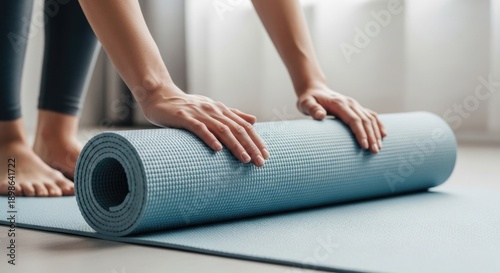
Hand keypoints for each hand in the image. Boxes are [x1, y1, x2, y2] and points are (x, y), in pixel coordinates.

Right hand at [142, 88, 269, 166]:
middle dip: (251, 146)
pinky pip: (199, 128)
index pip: (244, 126)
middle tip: (260, 162)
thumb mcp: (212, 109)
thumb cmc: (187, 107)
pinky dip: (210, 138)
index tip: (266, 155)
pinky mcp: (184, 117)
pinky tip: (218, 149)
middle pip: (237, 129)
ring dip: (236, 145)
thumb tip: (254, 119)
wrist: (160, 97)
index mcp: (221, 109)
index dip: (256, 140)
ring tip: (245, 159)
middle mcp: (214, 110)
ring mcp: (199, 113)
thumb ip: (233, 114)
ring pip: (223, 130)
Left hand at [296, 85, 386, 152]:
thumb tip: (320, 115)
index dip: (360, 133)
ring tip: (378, 148)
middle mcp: (350, 103)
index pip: (354, 119)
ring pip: (370, 118)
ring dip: (376, 133)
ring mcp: (355, 104)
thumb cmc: (308, 99)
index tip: (364, 146)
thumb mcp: (305, 103)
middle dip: (371, 136)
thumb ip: (312, 109)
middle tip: (374, 151)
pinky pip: (371, 115)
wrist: (314, 89)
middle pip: (365, 120)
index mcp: (339, 104)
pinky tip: (383, 135)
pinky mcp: (356, 107)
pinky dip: (378, 124)